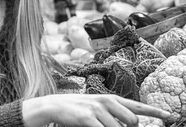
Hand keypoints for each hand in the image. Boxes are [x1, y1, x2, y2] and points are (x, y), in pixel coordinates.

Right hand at [22, 94, 171, 126]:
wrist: (53, 106)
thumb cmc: (78, 110)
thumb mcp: (98, 107)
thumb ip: (115, 114)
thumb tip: (131, 124)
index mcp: (111, 99)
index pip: (138, 106)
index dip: (155, 112)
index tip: (170, 117)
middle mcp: (106, 101)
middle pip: (132, 122)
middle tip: (110, 126)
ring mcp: (97, 109)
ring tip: (95, 124)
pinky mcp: (88, 118)